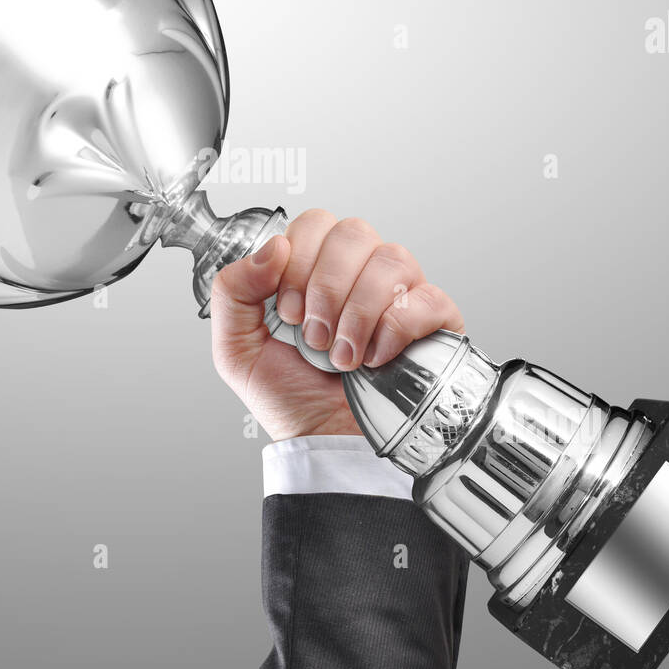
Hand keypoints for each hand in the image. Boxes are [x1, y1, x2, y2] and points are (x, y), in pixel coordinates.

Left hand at [209, 210, 464, 441]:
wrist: (328, 445)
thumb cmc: (290, 399)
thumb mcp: (237, 349)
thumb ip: (234, 290)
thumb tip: (273, 246)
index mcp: (315, 269)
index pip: (315, 223)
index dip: (298, 262)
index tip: (289, 311)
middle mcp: (359, 274)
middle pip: (353, 232)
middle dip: (326, 287)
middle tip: (314, 336)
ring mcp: (400, 295)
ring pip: (392, 259)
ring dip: (358, 312)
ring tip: (343, 355)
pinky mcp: (435, 323)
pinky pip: (428, 297)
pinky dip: (395, 328)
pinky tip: (377, 358)